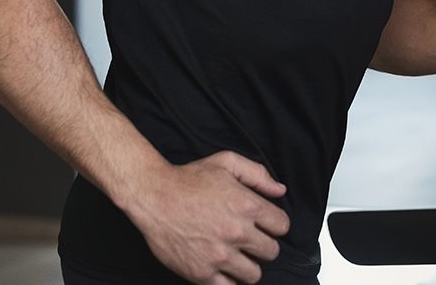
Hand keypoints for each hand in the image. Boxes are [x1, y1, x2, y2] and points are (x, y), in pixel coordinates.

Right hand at [129, 151, 289, 284]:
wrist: (154, 196)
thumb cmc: (190, 178)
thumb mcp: (227, 162)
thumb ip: (258, 175)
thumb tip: (280, 191)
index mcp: (247, 205)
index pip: (282, 226)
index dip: (275, 225)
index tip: (265, 224)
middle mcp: (237, 232)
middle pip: (272, 251)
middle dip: (265, 245)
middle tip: (252, 241)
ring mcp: (219, 255)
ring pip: (254, 274)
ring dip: (250, 265)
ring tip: (239, 256)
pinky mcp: (201, 273)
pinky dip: (230, 281)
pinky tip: (225, 269)